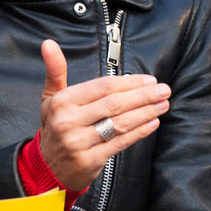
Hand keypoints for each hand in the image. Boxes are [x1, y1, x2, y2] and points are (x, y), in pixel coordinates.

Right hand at [39, 39, 169, 190]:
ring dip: (146, 113)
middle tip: (164, 90)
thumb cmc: (55, 126)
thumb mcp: (50, 97)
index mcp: (62, 102)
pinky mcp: (89, 161)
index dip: (129, 83)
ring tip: (163, 104)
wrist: (46, 167)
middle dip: (143, 96)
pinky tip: (152, 123)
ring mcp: (79, 142)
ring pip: (120, 124)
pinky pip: (120, 143)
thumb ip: (56, 70)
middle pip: (114, 104)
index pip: (103, 87)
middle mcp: (69, 121)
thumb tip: (49, 43)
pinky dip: (139, 132)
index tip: (149, 80)